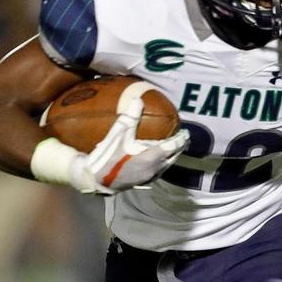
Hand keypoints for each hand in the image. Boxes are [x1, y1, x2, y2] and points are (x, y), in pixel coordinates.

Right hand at [72, 98, 188, 194]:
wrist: (96, 179)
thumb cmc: (108, 157)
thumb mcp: (118, 134)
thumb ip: (130, 117)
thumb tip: (138, 100)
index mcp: (153, 157)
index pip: (174, 146)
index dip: (181, 138)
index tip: (185, 131)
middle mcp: (156, 168)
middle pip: (174, 156)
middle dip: (179, 147)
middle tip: (182, 138)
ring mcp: (151, 176)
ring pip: (168, 165)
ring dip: (172, 156)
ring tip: (173, 147)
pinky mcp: (144, 181)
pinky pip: (160, 170)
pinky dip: (164, 162)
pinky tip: (158, 158)